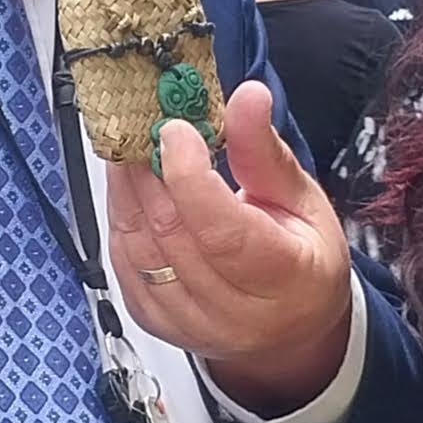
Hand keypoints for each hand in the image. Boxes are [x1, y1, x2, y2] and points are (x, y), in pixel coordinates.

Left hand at [105, 81, 352, 414]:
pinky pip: (123, 264)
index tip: (175, 130)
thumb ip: (264, 150)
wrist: (291, 325)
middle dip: (150, 171)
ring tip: (134, 151)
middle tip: (146, 125)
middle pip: (172, 235)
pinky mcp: (156, 322)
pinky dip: (121, 219)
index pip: (224, 232)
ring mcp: (190, 323)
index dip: (189, 176)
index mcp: (283, 278)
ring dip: (128, 191)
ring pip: (139, 249)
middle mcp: (233, 312)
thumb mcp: (301, 198)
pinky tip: (131, 190)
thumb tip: (248, 96)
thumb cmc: (301, 260)